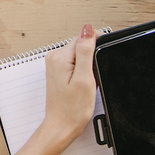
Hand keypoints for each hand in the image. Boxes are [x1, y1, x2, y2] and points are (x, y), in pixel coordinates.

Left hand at [34, 24, 100, 147]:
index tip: (99, 62)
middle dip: (92, 58)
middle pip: (81, 45)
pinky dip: (83, 71)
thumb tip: (88, 29)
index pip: (84, 37)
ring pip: (80, 54)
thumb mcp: (84, 78)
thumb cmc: (72, 109)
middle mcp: (54, 58)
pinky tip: (82, 83)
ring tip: (86, 82)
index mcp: (60, 57)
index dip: (97, 47)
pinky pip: (75, 63)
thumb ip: (85, 51)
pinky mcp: (58, 71)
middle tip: (91, 77)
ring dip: (88, 66)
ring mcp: (55, 64)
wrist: (62, 126)